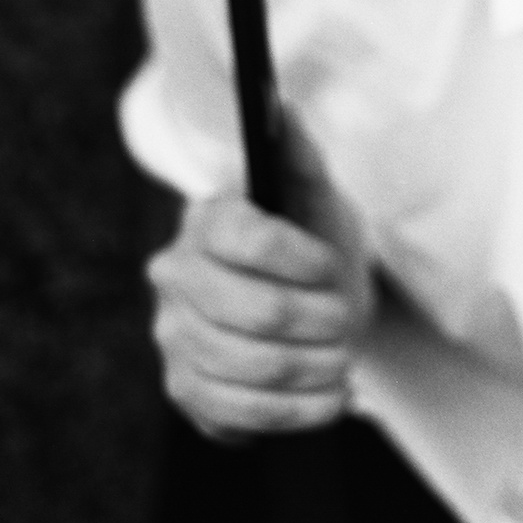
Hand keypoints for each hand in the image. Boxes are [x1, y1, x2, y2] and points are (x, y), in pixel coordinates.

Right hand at [147, 109, 374, 441]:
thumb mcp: (315, 196)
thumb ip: (299, 155)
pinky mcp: (187, 390)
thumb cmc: (310, 241)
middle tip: (348, 321)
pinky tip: (327, 397)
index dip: (302, 260)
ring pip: (252, 367)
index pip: (247, 239)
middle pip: (255, 311)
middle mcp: (176, 276)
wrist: (305, 304)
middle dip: (318, 321)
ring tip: (344, 360)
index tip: (333, 268)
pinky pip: (241, 415)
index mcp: (206, 219)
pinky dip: (297, 412)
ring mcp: (174, 337)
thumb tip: (283, 108)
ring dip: (314, 368)